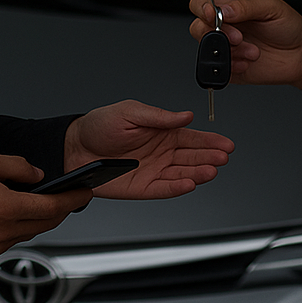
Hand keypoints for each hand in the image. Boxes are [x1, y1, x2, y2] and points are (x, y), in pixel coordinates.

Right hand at [0, 151, 92, 258]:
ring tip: (44, 201)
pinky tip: (16, 213)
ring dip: (41, 218)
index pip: (53, 207)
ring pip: (31, 232)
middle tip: (71, 196)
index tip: (85, 192)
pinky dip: (22, 226)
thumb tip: (37, 175)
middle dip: (62, 209)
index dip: (73, 199)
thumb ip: (16, 166)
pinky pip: (13, 239)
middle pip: (47, 223)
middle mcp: (5, 232)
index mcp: (8, 208)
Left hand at [65, 99, 233, 199]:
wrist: (75, 148)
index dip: (210, 141)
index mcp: (162, 132)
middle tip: (222, 158)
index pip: (192, 138)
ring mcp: (154, 171)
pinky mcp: (143, 188)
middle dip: (209, 157)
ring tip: (211, 171)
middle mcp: (162, 153)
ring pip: (182, 174)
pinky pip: (164, 189)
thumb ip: (159, 117)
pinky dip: (178, 187)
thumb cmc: (100, 125)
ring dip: (198, 173)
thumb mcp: (130, 112)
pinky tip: (190, 183)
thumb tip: (186, 116)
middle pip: (192, 157)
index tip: (226, 144)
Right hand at [187, 0, 301, 86]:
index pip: (201, 3)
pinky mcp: (230, 69)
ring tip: (253, 52)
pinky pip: (218, 70)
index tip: (213, 15)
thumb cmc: (288, 26)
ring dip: (229, 52)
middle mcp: (224, 29)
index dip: (201, 8)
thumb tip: (223, 11)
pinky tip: (249, 63)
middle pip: (197, 28)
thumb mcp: (270, 7)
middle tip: (239, 37)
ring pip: (207, 51)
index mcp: (230, 9)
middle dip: (217, 34)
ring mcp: (226, 49)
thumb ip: (245, 6)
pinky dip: (232, 67)